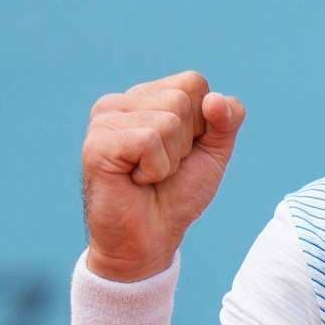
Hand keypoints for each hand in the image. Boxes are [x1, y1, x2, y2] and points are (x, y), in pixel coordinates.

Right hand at [80, 71, 245, 281]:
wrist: (150, 241)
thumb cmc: (177, 195)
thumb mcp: (214, 153)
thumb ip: (227, 119)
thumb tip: (215, 99)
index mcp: (145, 97)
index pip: (194, 83)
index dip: (203, 124)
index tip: (182, 152)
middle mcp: (120, 102)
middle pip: (182, 99)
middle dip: (186, 143)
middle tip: (163, 168)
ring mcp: (104, 120)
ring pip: (168, 120)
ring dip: (170, 160)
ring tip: (148, 176)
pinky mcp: (97, 143)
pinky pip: (149, 141)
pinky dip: (155, 169)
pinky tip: (135, 181)